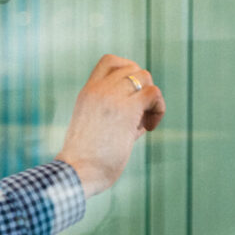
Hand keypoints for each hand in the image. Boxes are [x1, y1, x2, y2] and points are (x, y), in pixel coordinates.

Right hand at [56, 55, 164, 196]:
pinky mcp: (126, 109)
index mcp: (88, 92)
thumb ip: (116, 119)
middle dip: (142, 88)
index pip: (110, 62)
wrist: (76, 172)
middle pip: (132, 67)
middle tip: (138, 116)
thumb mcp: (96, 131)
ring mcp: (111, 96)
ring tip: (143, 124)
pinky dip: (158, 109)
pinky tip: (148, 129)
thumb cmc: (85, 163)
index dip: (127, 72)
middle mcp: (99, 89)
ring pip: (145, 76)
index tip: (129, 98)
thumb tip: (143, 122)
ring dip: (151, 98)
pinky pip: (154, 93)